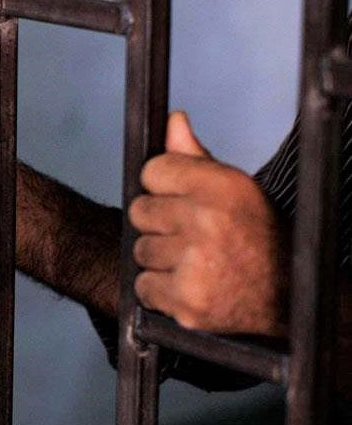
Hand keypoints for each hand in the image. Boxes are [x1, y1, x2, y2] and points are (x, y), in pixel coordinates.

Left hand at [128, 112, 286, 335]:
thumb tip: (173, 121)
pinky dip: (159, 291)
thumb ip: (195, 158)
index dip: (162, 187)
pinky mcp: (187, 300)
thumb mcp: (236, 191)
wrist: (288, 297)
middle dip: (157, 224)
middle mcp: (208, 221)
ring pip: (140, 250)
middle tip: (187, 236)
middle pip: (140, 210)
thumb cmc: (258, 240)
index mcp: (222, 187)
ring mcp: (196, 263)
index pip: (153, 170)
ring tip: (191, 262)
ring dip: (158, 260)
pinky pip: (143, 287)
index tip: (179, 200)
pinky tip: (187, 285)